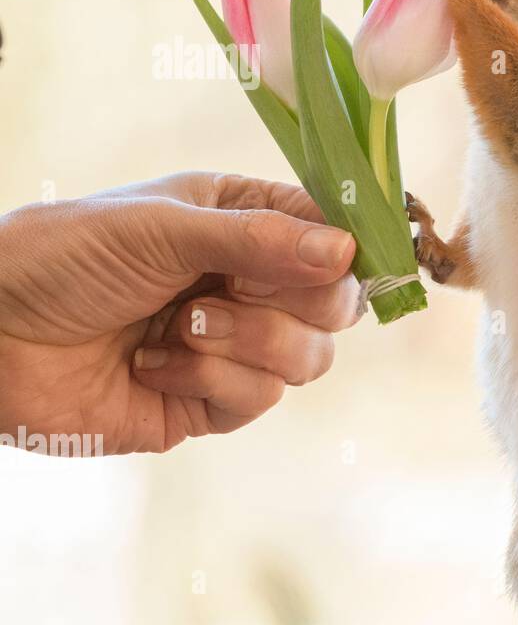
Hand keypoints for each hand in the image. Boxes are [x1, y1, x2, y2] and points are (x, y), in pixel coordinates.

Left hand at [0, 173, 361, 454]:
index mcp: (246, 220)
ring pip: (309, 358)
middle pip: (338, 305)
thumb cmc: (64, 257)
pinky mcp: (212, 404)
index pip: (334, 233)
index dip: (344, 251)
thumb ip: (258, 239)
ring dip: (245, 343)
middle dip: (292, 303)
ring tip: (181, 328)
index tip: (333, 260)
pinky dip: (207, 382)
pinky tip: (151, 365)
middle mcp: (252, 281)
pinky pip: (259, 399)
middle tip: (234, 292)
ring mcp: (236, 345)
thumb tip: (347, 253)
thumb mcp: (162, 228)